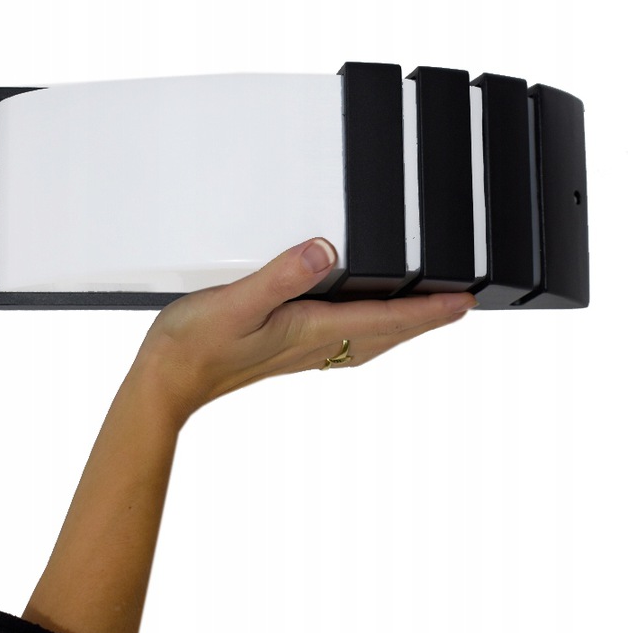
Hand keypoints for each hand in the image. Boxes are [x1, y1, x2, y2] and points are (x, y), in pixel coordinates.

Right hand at [129, 238, 476, 427]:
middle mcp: (313, 344)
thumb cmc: (195, 345)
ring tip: (425, 314)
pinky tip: (363, 323)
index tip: (463, 301)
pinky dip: (369, 330)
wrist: (168, 381)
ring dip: (401, 327)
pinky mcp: (286, 349)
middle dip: (425, 319)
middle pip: (385, 333)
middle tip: (459, 305)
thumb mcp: (236, 303)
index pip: (383, 318)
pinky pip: (344, 340)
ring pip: (368, 339)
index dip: (428, 310)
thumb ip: (280, 277)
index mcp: (309, 330)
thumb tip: (324, 252)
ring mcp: (301, 351)